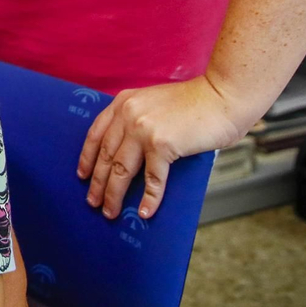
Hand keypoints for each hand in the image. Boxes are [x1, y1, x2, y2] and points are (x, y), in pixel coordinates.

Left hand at [77, 75, 244, 219]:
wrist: (223, 95)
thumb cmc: (196, 101)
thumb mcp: (154, 102)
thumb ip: (138, 119)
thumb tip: (130, 152)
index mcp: (124, 102)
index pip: (96, 134)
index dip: (87, 158)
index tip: (82, 175)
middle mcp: (128, 114)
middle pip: (106, 156)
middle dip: (98, 183)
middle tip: (93, 202)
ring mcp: (143, 129)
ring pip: (121, 170)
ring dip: (114, 195)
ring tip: (110, 211)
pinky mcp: (162, 145)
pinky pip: (152, 179)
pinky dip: (149, 198)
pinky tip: (145, 212)